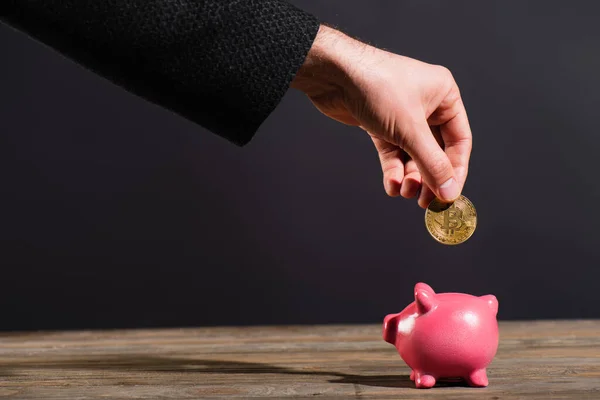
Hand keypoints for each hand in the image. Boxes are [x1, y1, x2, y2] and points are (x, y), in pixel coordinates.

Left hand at [291, 25, 471, 207]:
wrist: (333, 75)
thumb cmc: (377, 88)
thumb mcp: (410, 130)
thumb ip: (432, 163)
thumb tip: (449, 192)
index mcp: (444, 95)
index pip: (459, 141)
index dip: (455, 170)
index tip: (449, 195)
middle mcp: (426, 104)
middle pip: (435, 151)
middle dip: (429, 177)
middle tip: (425, 201)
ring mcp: (402, 115)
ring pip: (413, 154)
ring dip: (410, 177)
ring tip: (403, 192)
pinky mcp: (381, 124)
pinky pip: (392, 152)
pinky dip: (392, 169)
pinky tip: (390, 185)